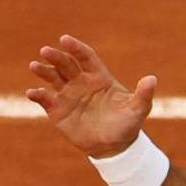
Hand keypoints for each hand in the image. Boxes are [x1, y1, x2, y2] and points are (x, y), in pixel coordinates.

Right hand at [26, 35, 157, 157]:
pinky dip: (38, 95)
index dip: (76, 48)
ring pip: (53, 78)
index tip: (64, 39)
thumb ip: (143, 94)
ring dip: (44, 71)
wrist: (113, 146)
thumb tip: (152, 79)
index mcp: (99, 77)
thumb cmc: (127, 124)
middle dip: (56, 57)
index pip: (86, 57)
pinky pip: (45, 99)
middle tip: (46, 51)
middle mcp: (81, 82)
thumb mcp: (138, 110)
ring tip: (35, 66)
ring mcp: (68, 95)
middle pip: (66, 64)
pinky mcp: (58, 110)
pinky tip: (33, 93)